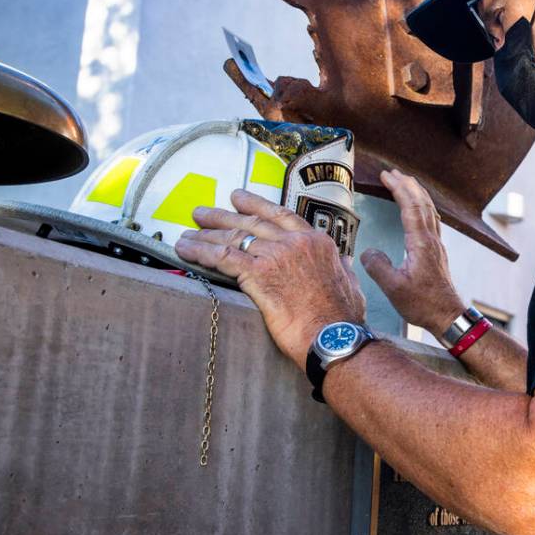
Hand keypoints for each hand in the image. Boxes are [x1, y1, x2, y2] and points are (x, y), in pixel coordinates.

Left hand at [174, 189, 366, 370]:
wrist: (334, 337)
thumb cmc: (343, 318)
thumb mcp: (350, 284)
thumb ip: (343, 268)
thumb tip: (344, 262)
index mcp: (316, 242)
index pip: (280, 215)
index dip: (255, 204)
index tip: (237, 198)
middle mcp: (294, 242)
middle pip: (250, 222)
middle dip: (222, 217)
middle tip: (201, 213)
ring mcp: (275, 255)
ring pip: (233, 237)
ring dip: (205, 235)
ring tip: (187, 234)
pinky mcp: (258, 274)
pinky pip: (222, 256)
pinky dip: (200, 251)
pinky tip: (184, 249)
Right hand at [360, 169, 465, 334]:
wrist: (447, 315)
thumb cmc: (423, 304)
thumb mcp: (394, 288)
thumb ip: (378, 267)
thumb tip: (367, 252)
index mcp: (421, 244)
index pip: (411, 207)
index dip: (399, 189)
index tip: (387, 176)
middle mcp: (431, 240)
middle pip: (422, 203)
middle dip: (407, 184)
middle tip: (392, 173)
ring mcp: (436, 244)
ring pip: (429, 209)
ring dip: (417, 193)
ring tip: (405, 183)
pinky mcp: (436, 251)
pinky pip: (431, 219)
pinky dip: (423, 206)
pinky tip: (418, 209)